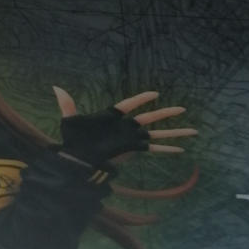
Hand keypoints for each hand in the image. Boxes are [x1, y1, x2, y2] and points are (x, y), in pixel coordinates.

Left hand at [53, 87, 196, 167]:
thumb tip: (57, 88)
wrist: (76, 160)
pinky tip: (180, 151)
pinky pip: (152, 149)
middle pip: (150, 118)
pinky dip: (166, 150)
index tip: (155, 94)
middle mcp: (125, 126)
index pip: (130, 104)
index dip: (142, 98)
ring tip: (192, 131)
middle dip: (166, 114)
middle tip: (183, 109)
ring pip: (156, 134)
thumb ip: (67, 105)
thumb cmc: (73, 141)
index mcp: (112, 115)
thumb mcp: (70, 121)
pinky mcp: (131, 150)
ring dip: (173, 133)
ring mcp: (130, 139)